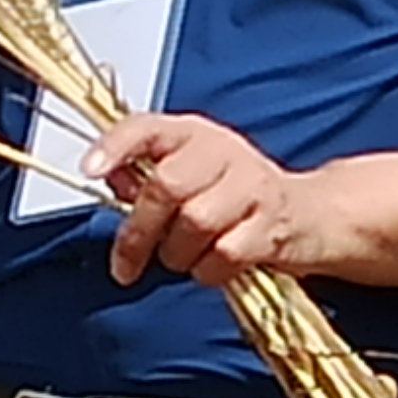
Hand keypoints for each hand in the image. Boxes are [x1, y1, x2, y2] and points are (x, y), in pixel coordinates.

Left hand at [91, 112, 343, 289]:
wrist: (308, 214)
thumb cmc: (235, 195)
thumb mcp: (189, 174)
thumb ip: (145, 175)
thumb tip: (109, 179)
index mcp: (195, 133)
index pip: (147, 127)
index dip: (116, 147)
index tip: (89, 170)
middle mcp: (224, 151)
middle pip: (167, 186)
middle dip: (138, 233)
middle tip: (125, 264)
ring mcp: (252, 187)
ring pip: (195, 223)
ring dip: (177, 254)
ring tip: (182, 257)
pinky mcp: (271, 225)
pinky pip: (223, 255)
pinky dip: (207, 271)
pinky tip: (212, 266)